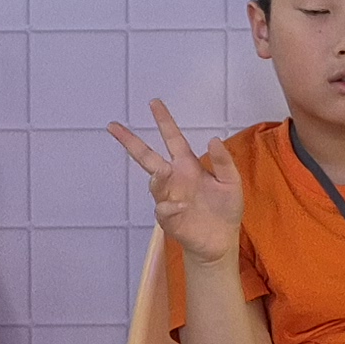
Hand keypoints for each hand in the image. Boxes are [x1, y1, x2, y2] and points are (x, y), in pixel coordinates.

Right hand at [107, 100, 244, 266]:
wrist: (221, 241)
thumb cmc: (225, 210)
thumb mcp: (231, 182)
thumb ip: (222, 162)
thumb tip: (213, 139)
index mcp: (188, 165)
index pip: (172, 138)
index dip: (164, 121)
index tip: (154, 102)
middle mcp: (174, 178)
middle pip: (146, 157)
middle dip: (130, 141)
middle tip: (113, 126)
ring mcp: (168, 198)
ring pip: (154, 182)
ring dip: (157, 177)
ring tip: (162, 171)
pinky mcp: (168, 218)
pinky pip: (163, 208)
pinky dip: (171, 207)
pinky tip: (183, 207)